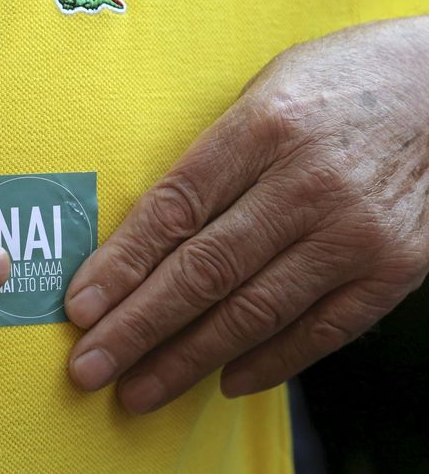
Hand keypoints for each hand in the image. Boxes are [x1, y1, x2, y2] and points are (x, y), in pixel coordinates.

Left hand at [65, 16, 428, 413]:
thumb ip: (212, 161)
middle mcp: (308, 184)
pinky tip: (222, 380)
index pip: (174, 210)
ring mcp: (356, 231)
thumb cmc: (338, 85)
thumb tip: (147, 237)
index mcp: (263, 129)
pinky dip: (269, 362)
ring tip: (138, 390)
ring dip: (188, 360)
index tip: (80, 308)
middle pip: (205, 271)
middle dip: (138, 328)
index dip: (121, 265)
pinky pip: (322, 330)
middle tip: (90, 367)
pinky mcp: (395, 268)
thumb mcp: (265, 93)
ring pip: (255, 311)